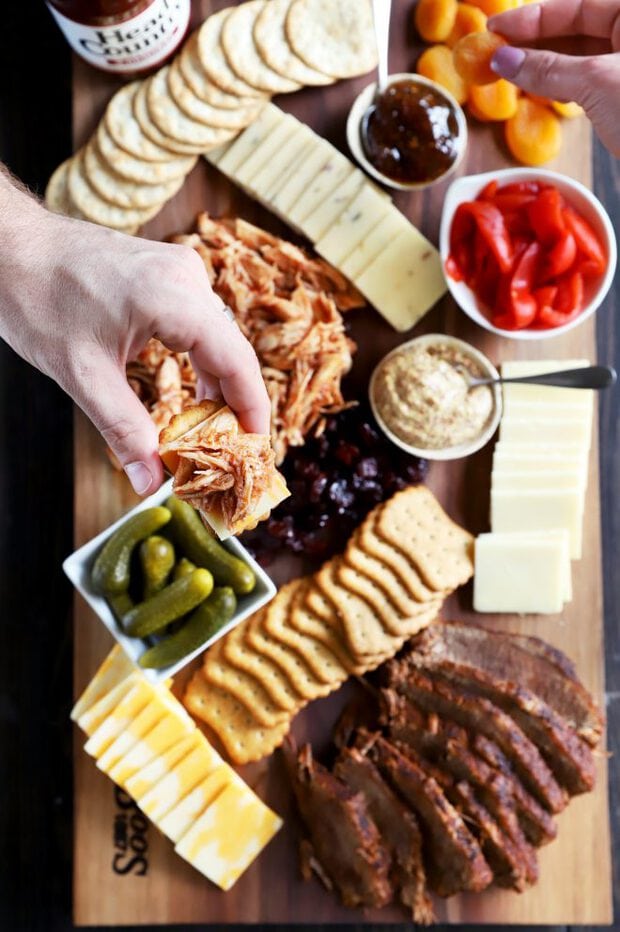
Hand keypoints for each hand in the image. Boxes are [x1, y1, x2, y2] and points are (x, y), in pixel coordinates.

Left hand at [0, 170, 270, 494]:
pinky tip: (196, 397)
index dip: (253, 411)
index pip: (237, 362)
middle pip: (233, 353)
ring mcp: (181, 271)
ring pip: (219, 340)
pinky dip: (202, 364)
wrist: (11, 247)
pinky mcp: (169, 274)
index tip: (257, 451)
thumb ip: (123, 431)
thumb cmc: (37, 298)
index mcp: (174, 297)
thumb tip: (150, 481)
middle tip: (232, 455)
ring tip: (213, 435)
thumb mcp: (82, 375)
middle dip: (235, 407)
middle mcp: (188, 277)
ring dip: (218, 388)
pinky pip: (202, 326)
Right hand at [489, 0, 619, 155]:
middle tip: (494, 55)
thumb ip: (546, 68)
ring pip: (580, 56)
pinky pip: (588, 80)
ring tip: (506, 73)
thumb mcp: (595, 82)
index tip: (494, 30)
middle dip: (534, 42)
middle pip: (577, 27)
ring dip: (542, 65)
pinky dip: (560, 85)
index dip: (531, 18)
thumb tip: (504, 59)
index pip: (577, 4)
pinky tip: (536, 89)